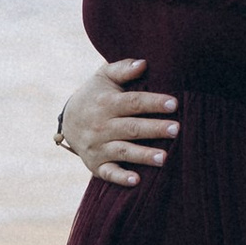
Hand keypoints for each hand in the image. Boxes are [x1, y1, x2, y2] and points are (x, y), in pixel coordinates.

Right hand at [57, 58, 177, 185]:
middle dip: (154, 129)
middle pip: (131, 128)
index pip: (132, 102)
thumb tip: (144, 63)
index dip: (153, 102)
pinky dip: (121, 177)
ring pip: (123, 151)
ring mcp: (98, 147)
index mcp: (106, 103)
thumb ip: (123, 69)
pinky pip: (109, 172)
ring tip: (164, 158)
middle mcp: (101, 126)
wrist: (68, 120)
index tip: (174, 103)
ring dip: (143, 155)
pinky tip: (136, 181)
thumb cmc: (96, 95)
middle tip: (177, 129)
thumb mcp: (104, 77)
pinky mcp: (96, 165)